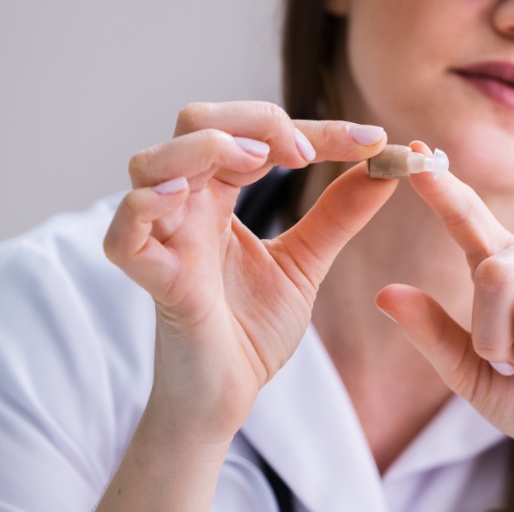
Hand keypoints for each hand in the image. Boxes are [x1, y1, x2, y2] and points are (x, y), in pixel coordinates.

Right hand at [103, 101, 396, 444]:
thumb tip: (386, 167)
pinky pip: (125, 234)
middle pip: (196, 122)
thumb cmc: (251, 328)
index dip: (316, 128)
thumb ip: (339, 213)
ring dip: (204, 147)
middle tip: (307, 152)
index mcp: (219, 193)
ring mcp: (165, 239)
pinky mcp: (155, 281)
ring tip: (256, 158)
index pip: (256, 131)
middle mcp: (187, 205)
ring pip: (151, 163)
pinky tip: (182, 198)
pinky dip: (146, 206)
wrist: (228, 397)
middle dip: (254, 120)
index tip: (373, 140)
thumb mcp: (307, 261)